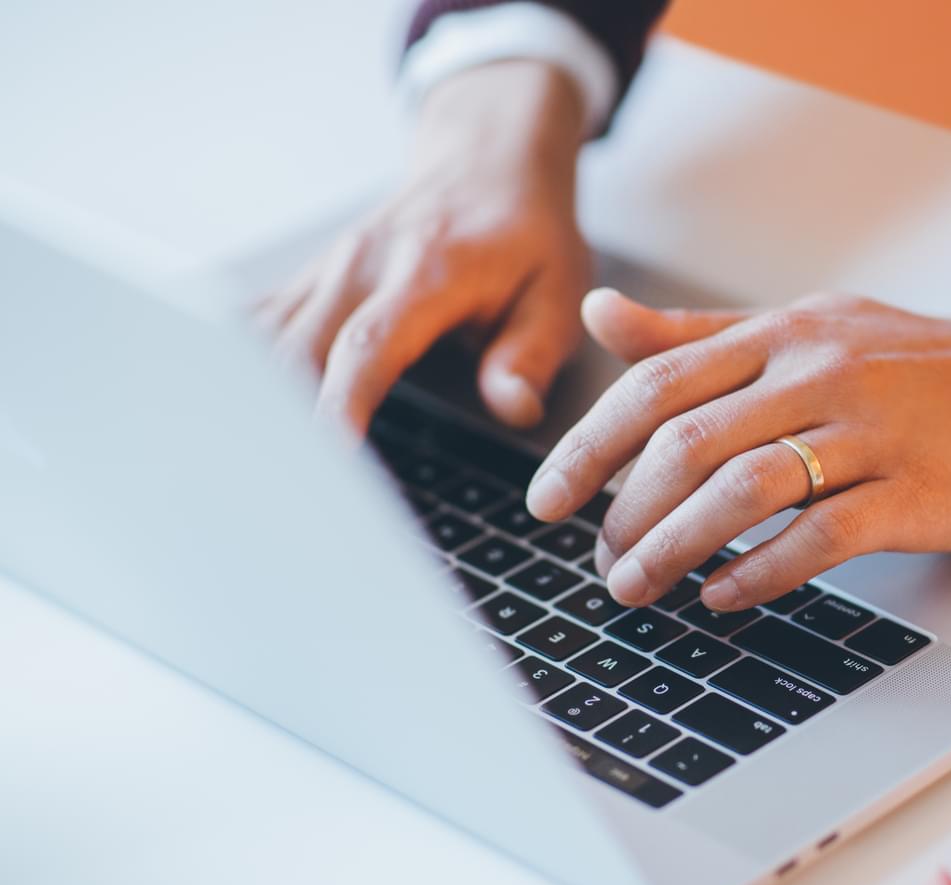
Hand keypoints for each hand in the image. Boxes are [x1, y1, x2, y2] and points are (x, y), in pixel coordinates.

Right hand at [255, 61, 589, 434]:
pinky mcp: (312, 278)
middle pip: (296, 349)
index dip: (341, 402)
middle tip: (272, 490)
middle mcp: (363, 265)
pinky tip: (225, 414)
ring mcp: (329, 269)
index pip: (368, 345)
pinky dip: (238, 368)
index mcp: (427, 272)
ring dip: (248, 399)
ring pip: (263, 338)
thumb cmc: (529, 235)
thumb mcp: (556, 292)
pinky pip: (257, 324)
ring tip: (243, 466)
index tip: (325, 455)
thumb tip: (513, 408)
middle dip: (279, 420)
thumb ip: (531, 353)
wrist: (489, 159)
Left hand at [525, 249, 950, 610]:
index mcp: (783, 332)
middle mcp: (818, 372)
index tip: (549, 500)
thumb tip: (600, 316)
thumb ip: (700, 332)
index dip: (589, 446)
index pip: (656, 384)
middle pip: (685, 442)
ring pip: (741, 490)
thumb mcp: (809, 325)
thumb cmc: (923, 361)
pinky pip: (817, 538)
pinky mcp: (914, 492)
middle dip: (623, 510)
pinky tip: (723, 598)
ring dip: (674, 548)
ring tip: (638, 587)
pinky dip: (757, 574)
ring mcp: (869, 432)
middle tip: (600, 560)